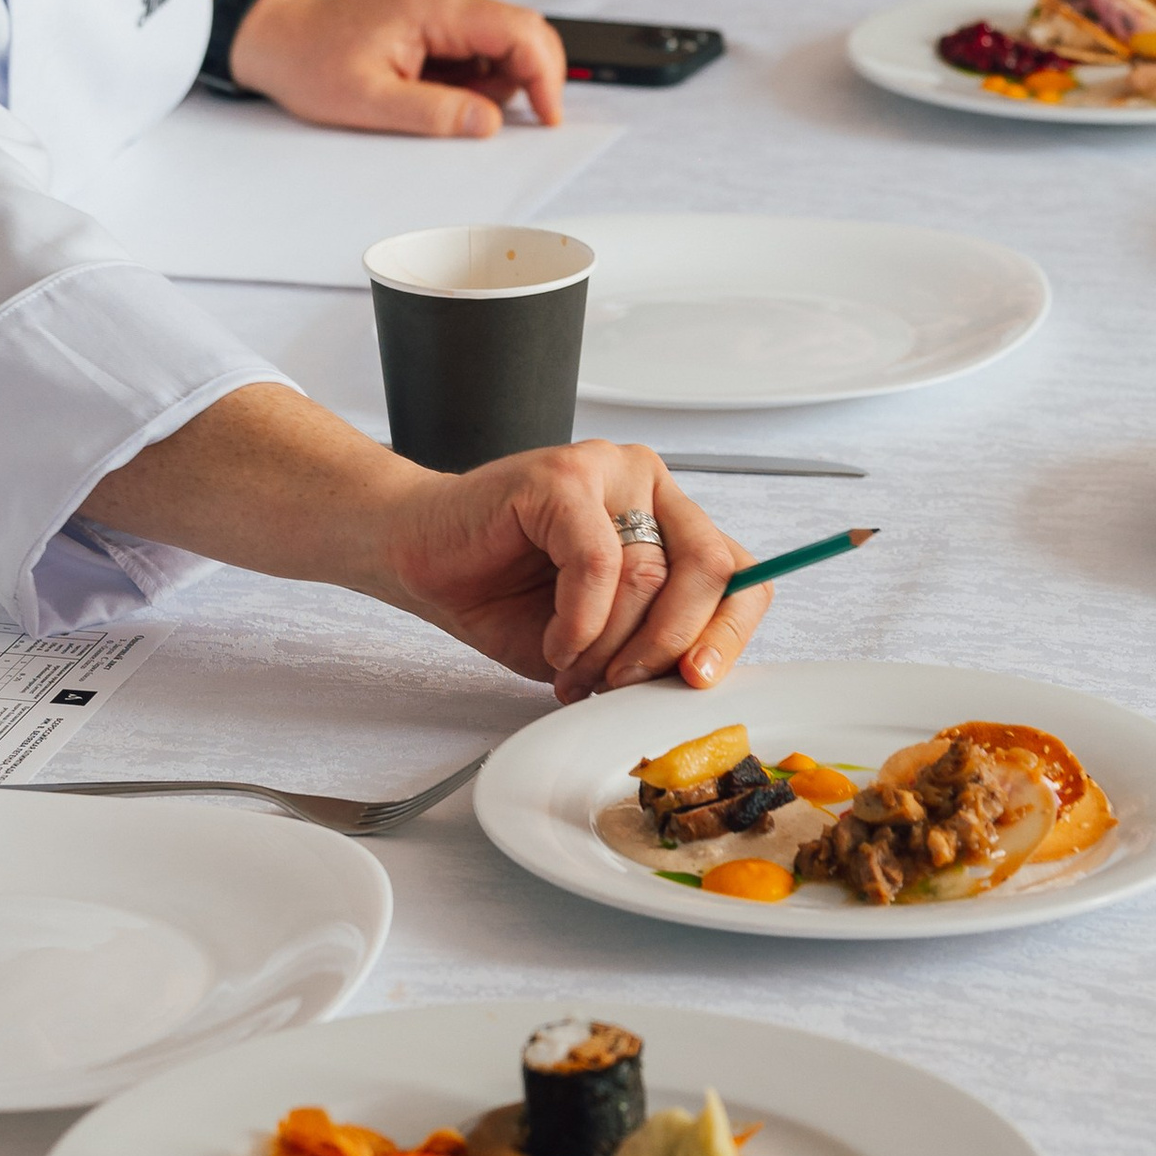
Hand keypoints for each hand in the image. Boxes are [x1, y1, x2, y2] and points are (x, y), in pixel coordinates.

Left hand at [229, 0, 565, 136]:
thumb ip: (435, 113)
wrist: (275, 41)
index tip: (546, 117)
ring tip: (440, 104)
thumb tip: (490, 124)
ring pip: (504, 44)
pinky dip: (473, 80)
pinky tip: (436, 94)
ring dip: (495, 83)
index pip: (519, 31)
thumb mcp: (370, 102)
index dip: (545, 76)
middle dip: (529, 79)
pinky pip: (478, 50)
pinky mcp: (435, 23)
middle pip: (523, 31)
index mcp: (436, 8)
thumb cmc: (311, 63)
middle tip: (502, 122)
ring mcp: (442, 9)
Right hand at [379, 443, 769, 698]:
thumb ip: (647, 648)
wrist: (414, 557)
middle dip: (669, 645)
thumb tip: (691, 681)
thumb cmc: (500, 594)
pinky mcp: (563, 475)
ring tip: (570, 664)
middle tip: (624, 683)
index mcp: (670, 520)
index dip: (730, 631)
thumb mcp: (595, 641)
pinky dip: (579, 621)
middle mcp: (649, 485)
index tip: (700, 680)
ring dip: (609, 644)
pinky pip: (598, 563)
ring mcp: (609, 471)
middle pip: (711, 569)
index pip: (741, 573)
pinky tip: (555, 643)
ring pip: (650, 575)